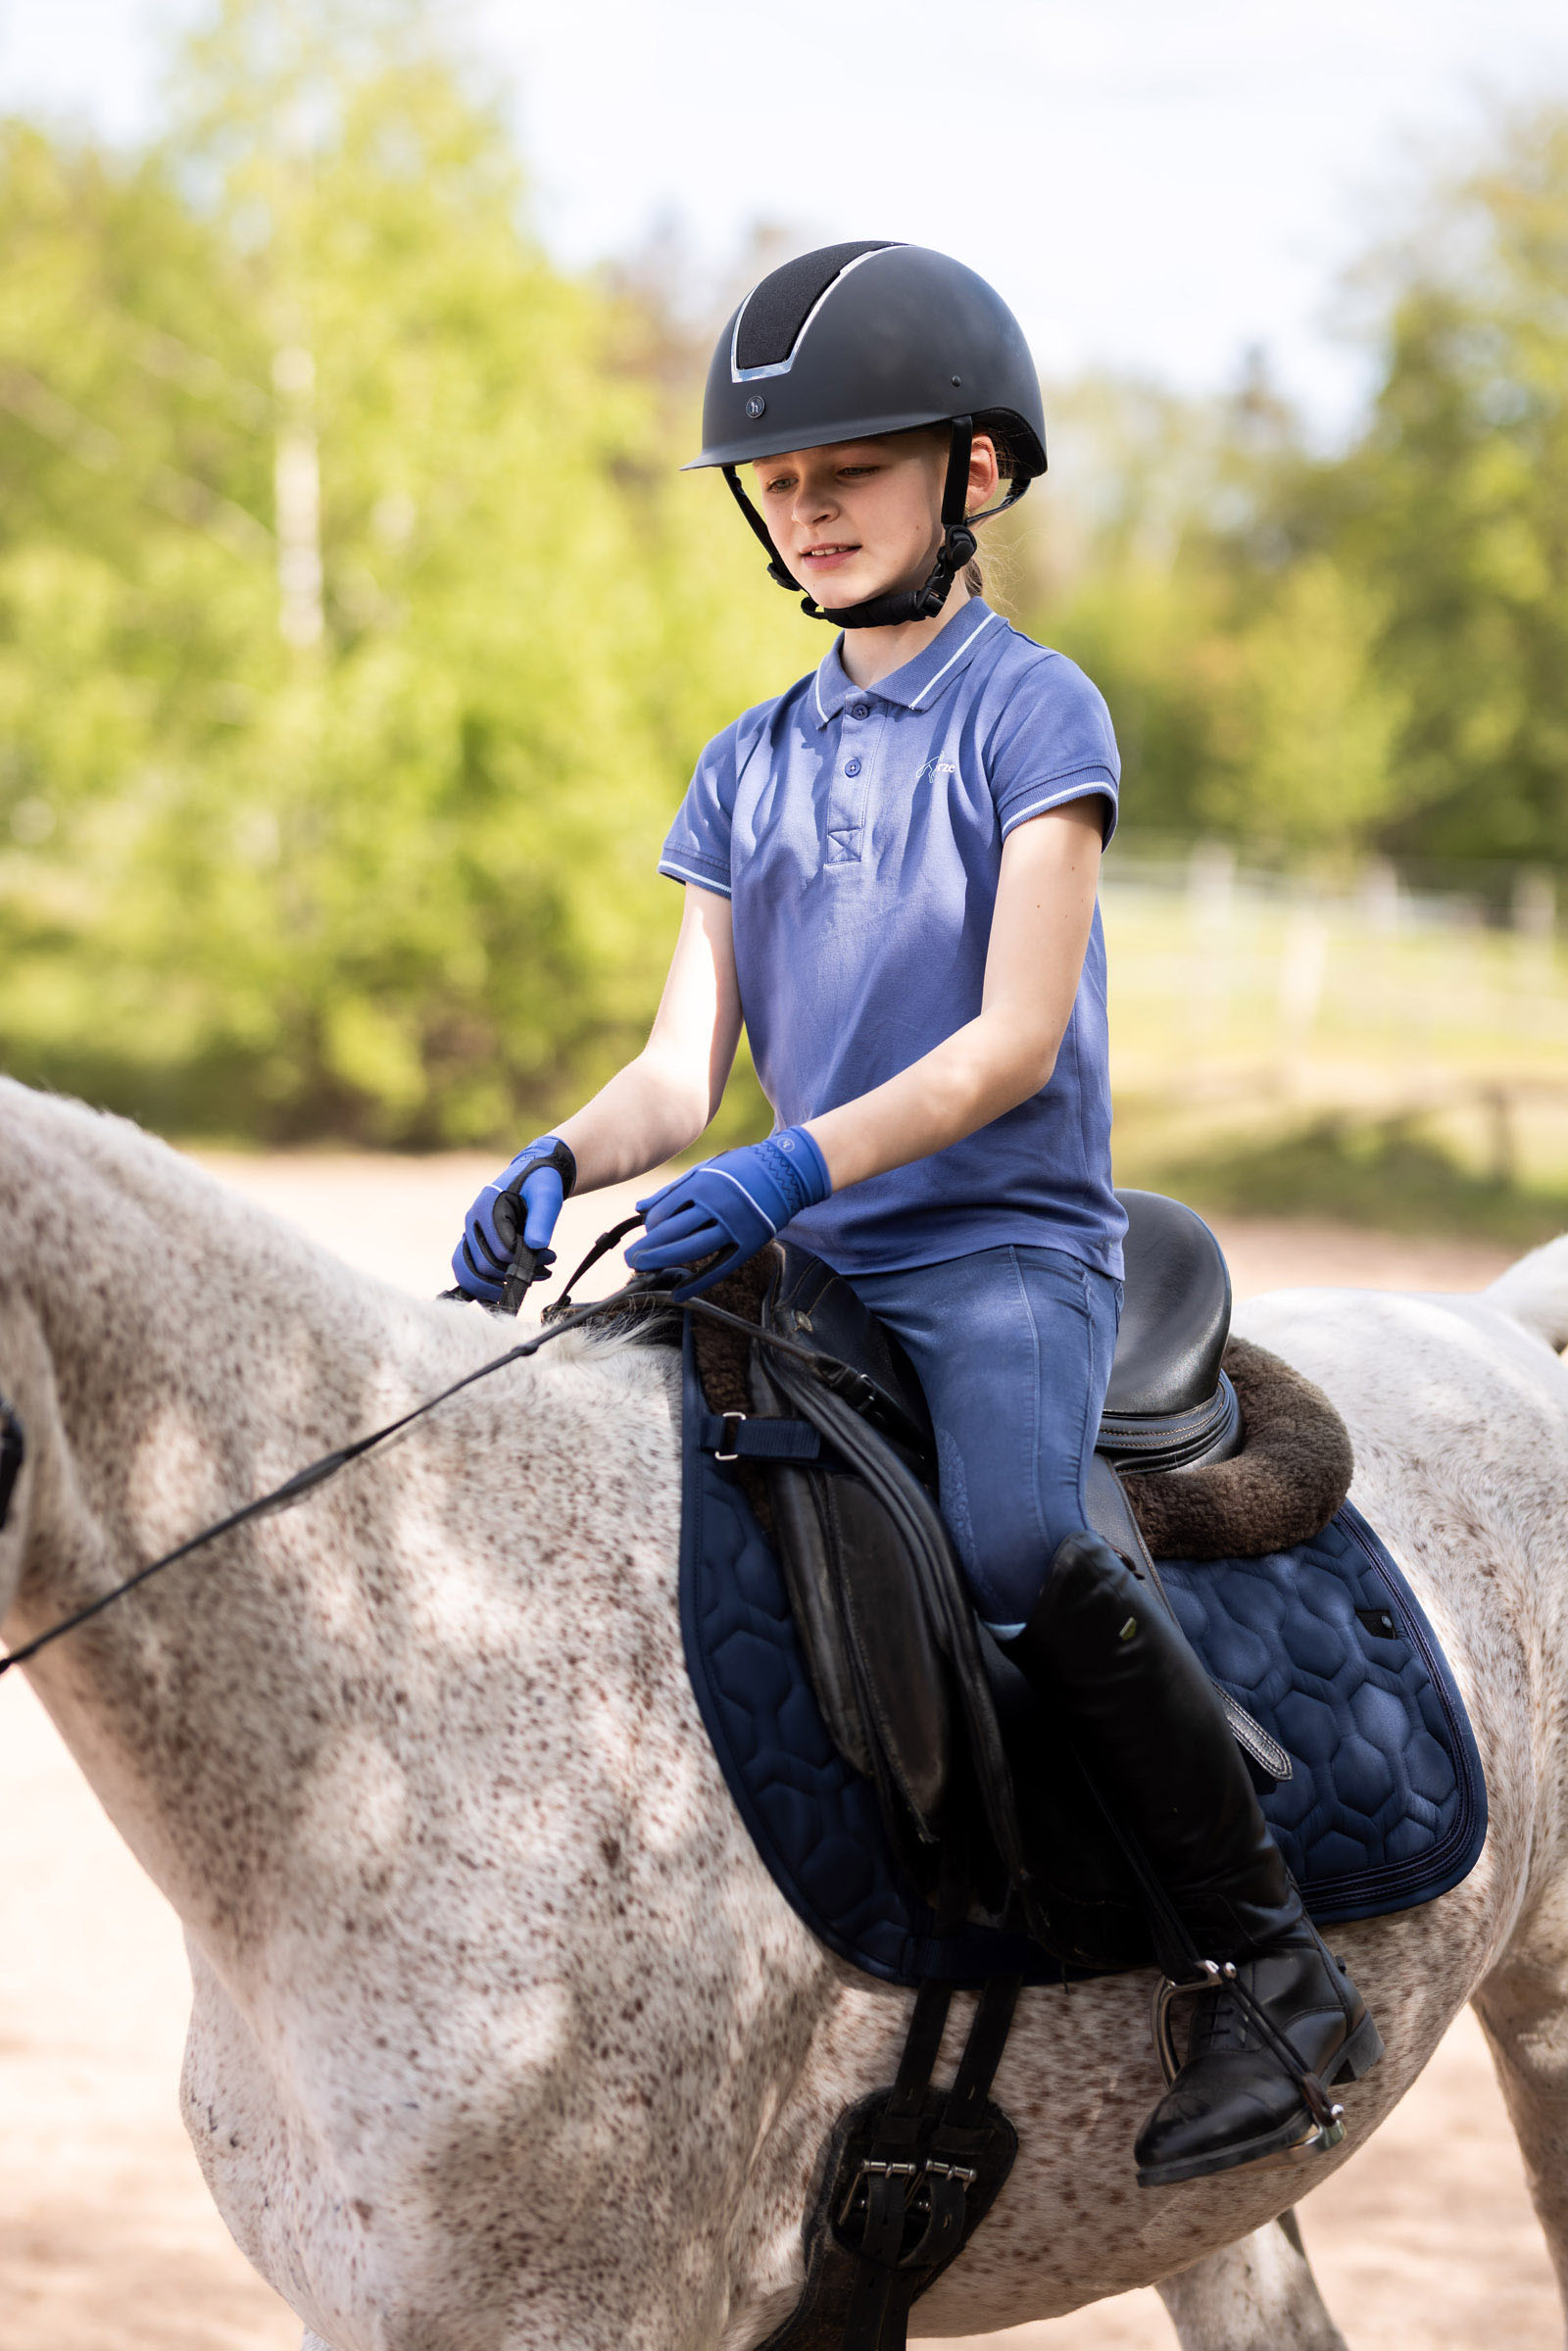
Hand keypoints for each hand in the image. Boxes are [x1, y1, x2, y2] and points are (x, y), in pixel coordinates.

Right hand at [451, 1136, 576, 1303]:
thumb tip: (536, 1246)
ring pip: (466, 1272)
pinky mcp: (472, 1244)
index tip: (550, 1257)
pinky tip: (504, 1290)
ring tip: (523, 1284)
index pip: (502, 1249)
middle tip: (544, 1270)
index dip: (527, 1260)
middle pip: (483, 1265)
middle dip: (515, 1274)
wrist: (530, 1177)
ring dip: (494, 1287)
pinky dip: (483, 1285)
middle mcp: (472, 1221)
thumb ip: (542, 1219)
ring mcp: (469, 1233)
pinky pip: (467, 1271)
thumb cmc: (539, 1185)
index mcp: (488, 1206)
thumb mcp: (547, 1196)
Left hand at [626, 1128, 829, 1299]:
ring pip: (692, 1250)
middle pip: (674, 1233)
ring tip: (643, 1270)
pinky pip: (719, 1268)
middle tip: (628, 1260)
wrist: (787, 1172)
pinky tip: (678, 1295)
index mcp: (703, 1184)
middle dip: (648, 1248)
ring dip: (664, 1262)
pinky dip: (697, 1284)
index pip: (665, 1212)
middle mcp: (717, 1205)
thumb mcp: (705, 1171)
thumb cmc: (740, 1171)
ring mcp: (734, 1226)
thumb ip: (671, 1191)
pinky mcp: (749, 1244)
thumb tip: (638, 1208)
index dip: (650, 1227)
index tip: (644, 1236)